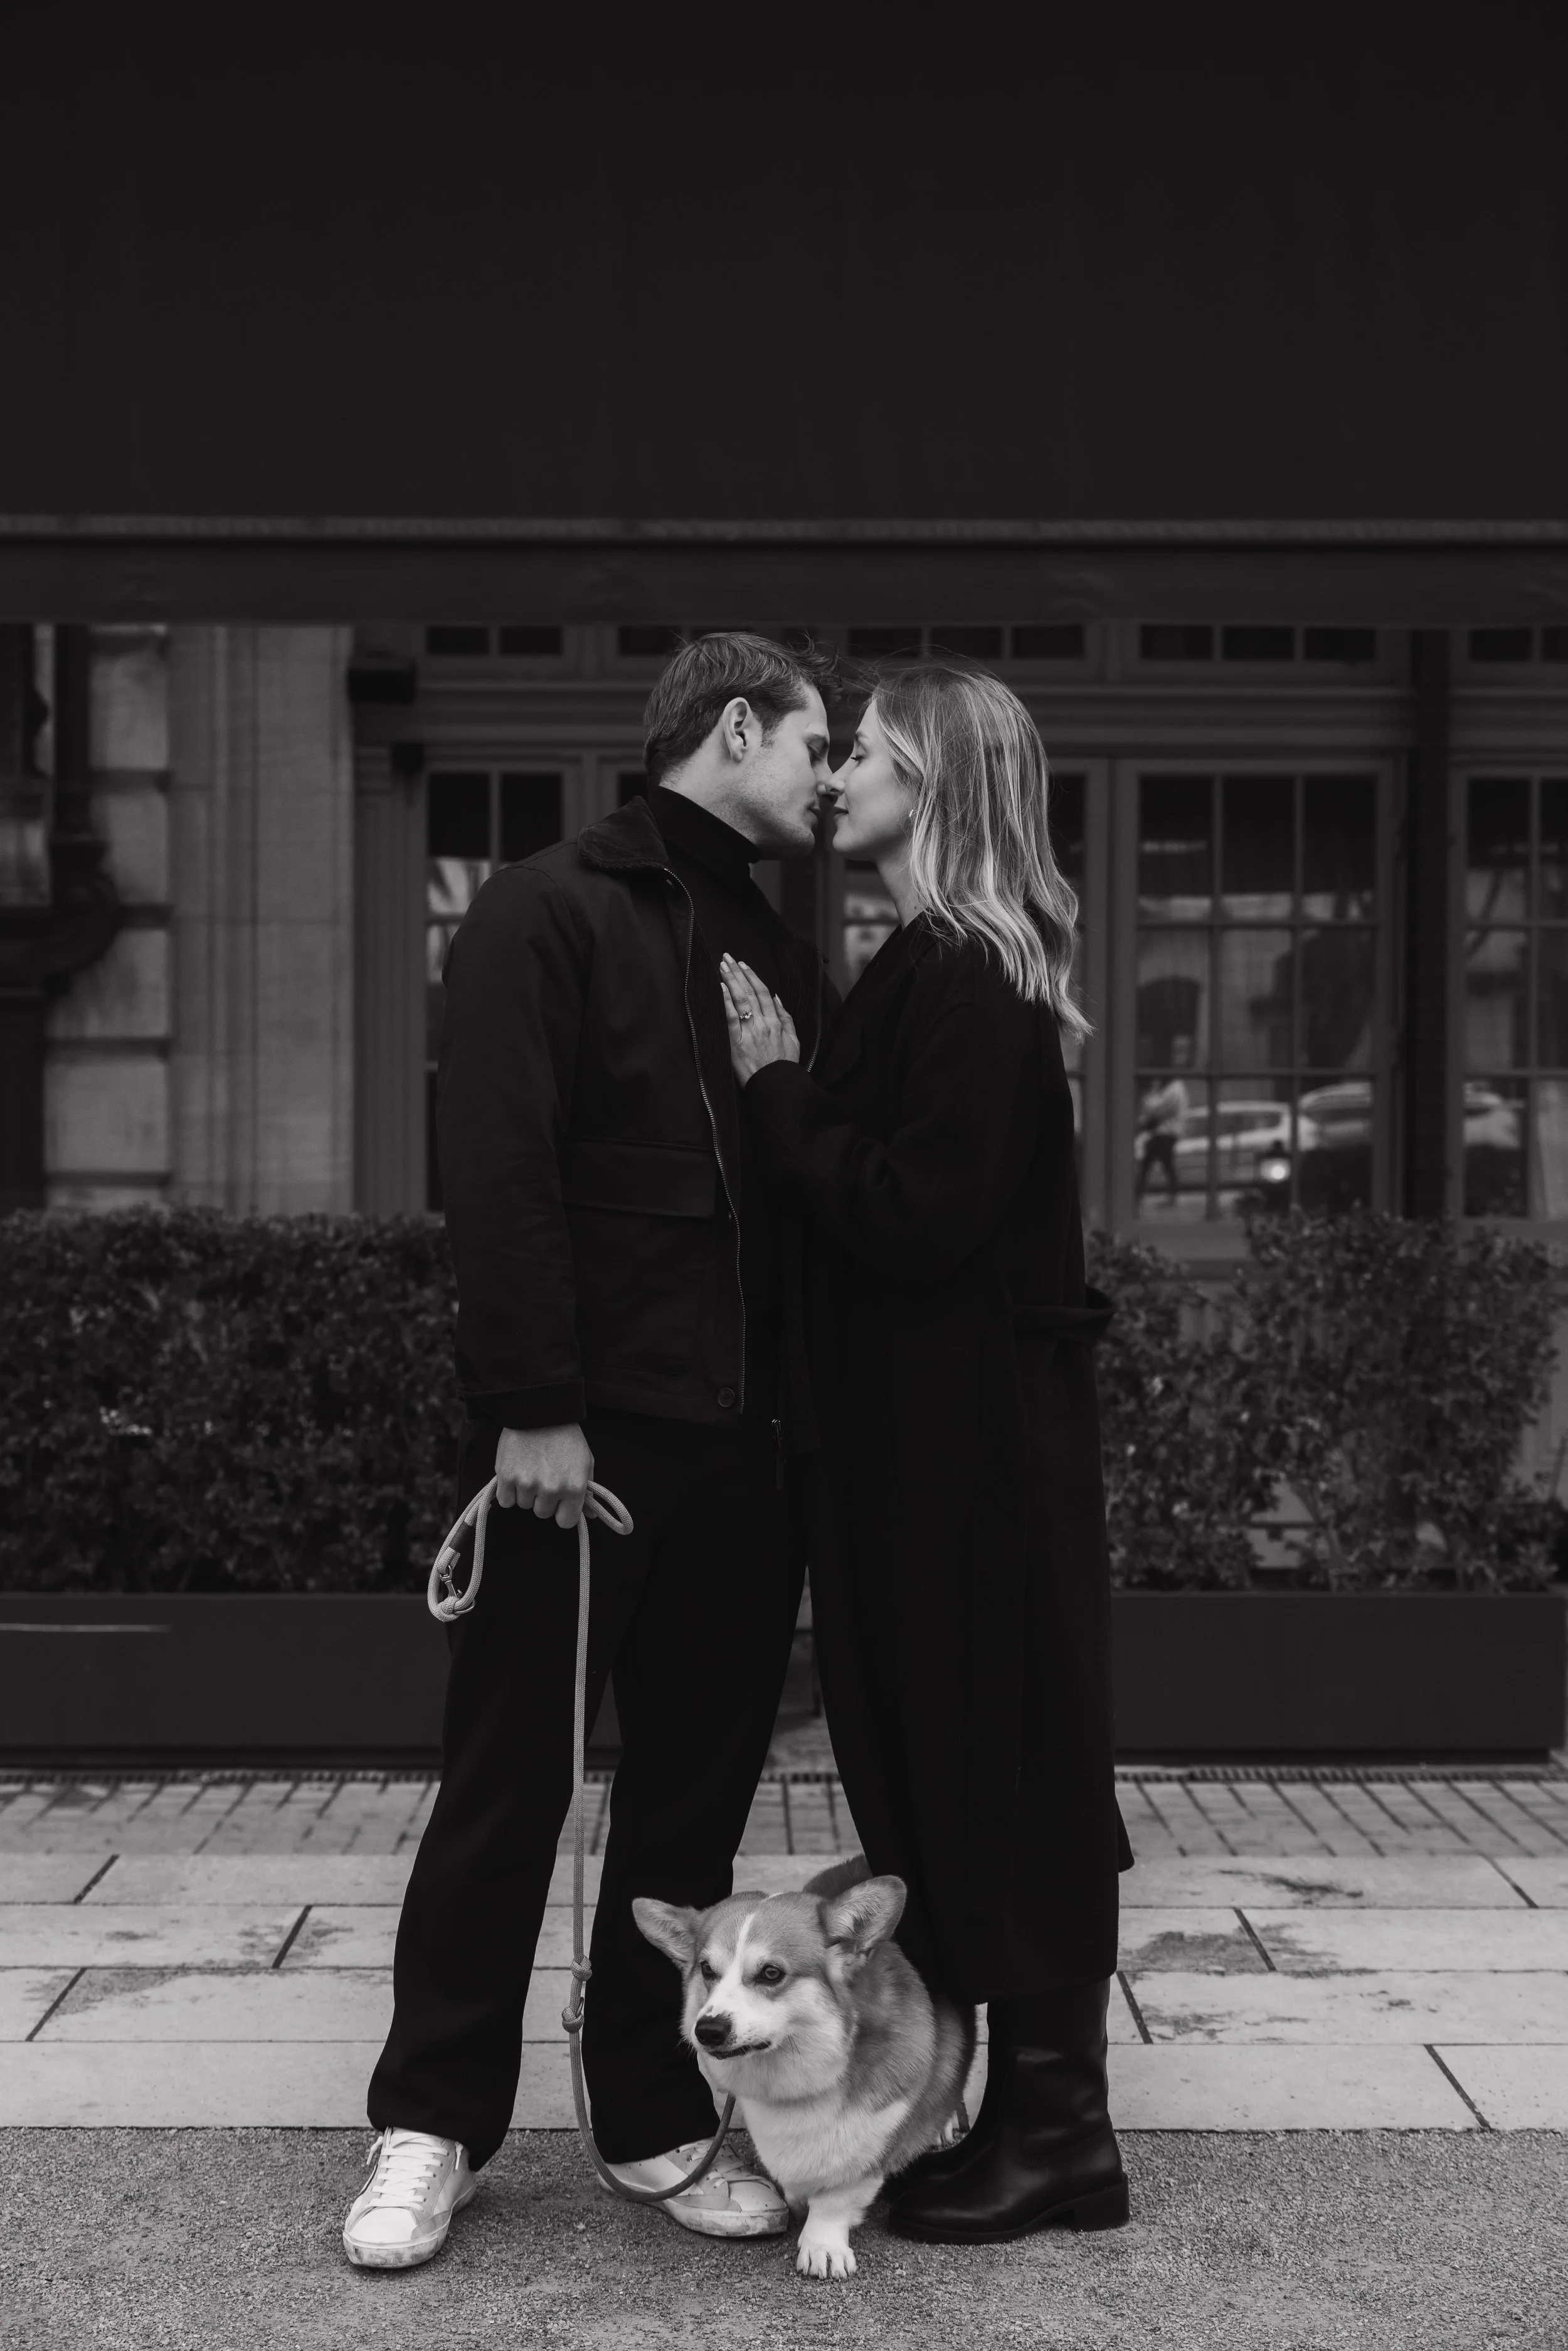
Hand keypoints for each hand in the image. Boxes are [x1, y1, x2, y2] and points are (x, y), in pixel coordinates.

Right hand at [494, 1423, 593, 1527]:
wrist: (539, 1411)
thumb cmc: (565, 1436)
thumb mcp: (585, 1461)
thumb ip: (588, 1491)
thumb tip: (590, 1515)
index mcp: (574, 1487)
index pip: (566, 1522)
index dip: (562, 1512)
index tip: (560, 1503)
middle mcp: (551, 1489)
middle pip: (543, 1513)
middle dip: (543, 1499)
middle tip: (544, 1476)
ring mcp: (527, 1484)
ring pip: (524, 1505)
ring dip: (526, 1493)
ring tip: (530, 1469)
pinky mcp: (506, 1477)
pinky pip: (505, 1500)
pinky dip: (508, 1491)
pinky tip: (516, 1473)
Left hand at [721, 956, 799, 1085]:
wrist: (776, 1086)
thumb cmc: (784, 1066)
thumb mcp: (794, 1040)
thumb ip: (786, 1018)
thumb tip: (776, 998)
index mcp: (776, 1022)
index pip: (763, 993)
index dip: (752, 976)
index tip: (743, 965)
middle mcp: (763, 1023)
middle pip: (749, 992)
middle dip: (737, 973)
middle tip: (727, 958)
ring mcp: (750, 1032)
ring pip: (740, 1000)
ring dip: (730, 981)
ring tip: (722, 967)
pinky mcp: (737, 1043)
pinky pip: (731, 1018)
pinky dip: (726, 1002)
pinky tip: (720, 988)